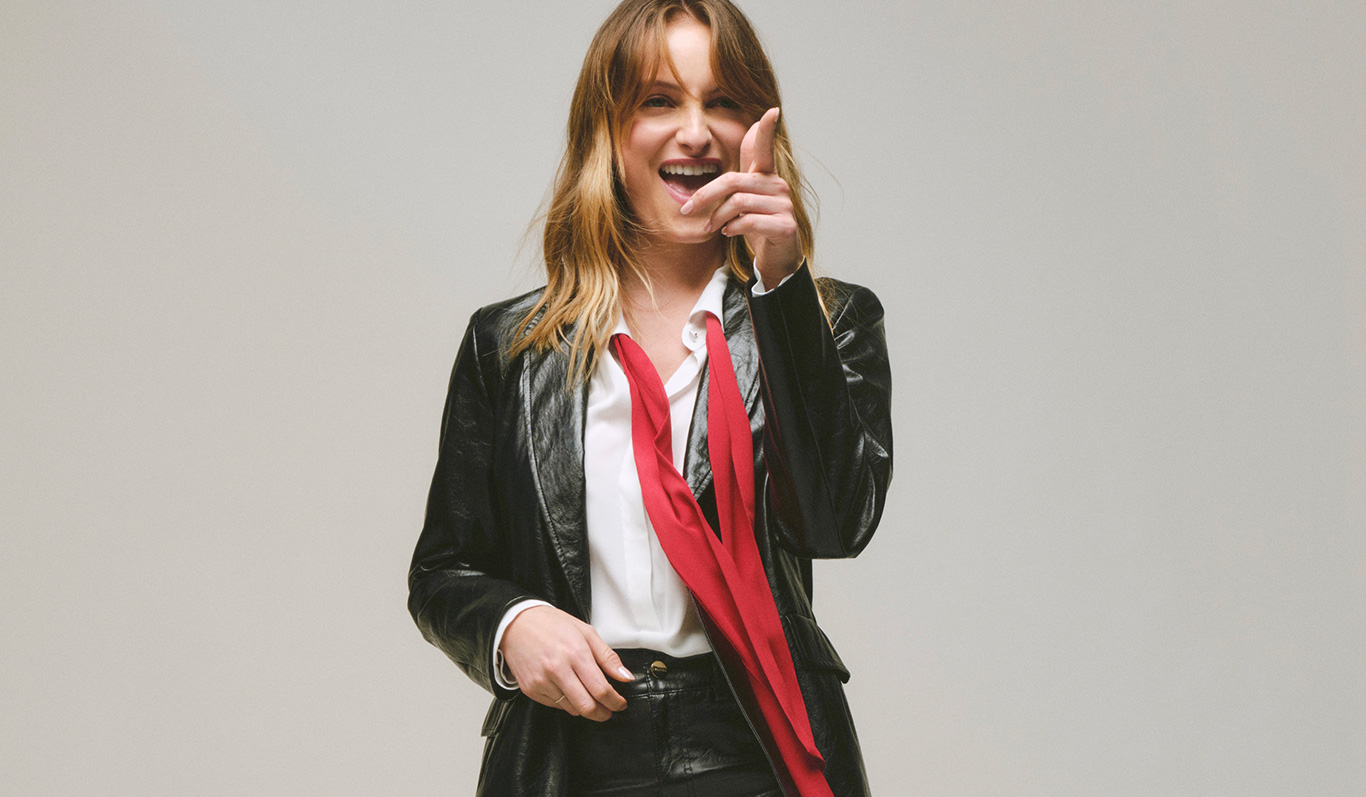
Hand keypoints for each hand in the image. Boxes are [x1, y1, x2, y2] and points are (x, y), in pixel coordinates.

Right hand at [498, 605, 633, 720]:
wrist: (516, 624)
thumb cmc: (552, 625)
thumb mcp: (586, 632)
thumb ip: (608, 657)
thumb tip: (625, 677)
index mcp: (575, 653)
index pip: (601, 689)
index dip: (615, 702)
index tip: (620, 704)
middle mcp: (557, 670)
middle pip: (587, 706)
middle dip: (603, 713)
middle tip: (609, 710)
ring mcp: (542, 682)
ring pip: (572, 709)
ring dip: (585, 708)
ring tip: (589, 697)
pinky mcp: (530, 690)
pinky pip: (555, 706)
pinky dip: (567, 703)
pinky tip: (569, 690)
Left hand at [681, 107, 801, 284]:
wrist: (777, 258)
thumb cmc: (758, 225)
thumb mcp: (745, 198)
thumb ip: (737, 176)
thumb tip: (735, 147)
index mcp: (765, 176)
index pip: (765, 148)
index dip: (767, 130)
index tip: (771, 111)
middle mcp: (777, 186)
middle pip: (733, 182)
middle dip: (706, 196)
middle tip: (688, 209)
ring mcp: (784, 206)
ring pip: (738, 204)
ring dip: (717, 217)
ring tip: (710, 227)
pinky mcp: (785, 226)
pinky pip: (750, 222)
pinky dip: (733, 228)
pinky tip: (728, 233)